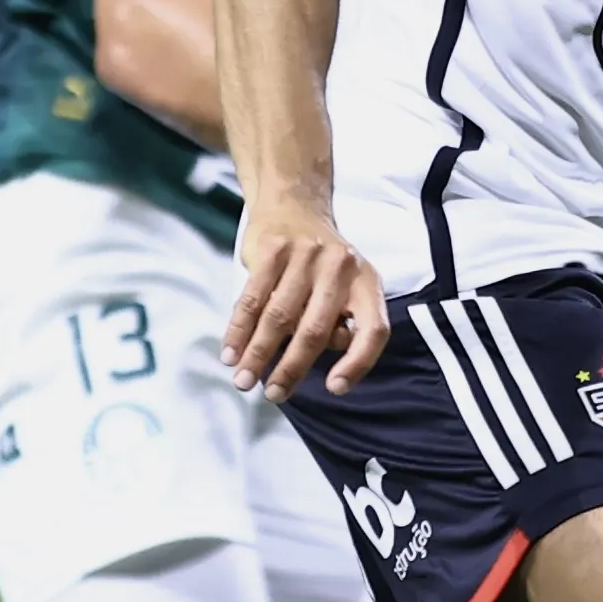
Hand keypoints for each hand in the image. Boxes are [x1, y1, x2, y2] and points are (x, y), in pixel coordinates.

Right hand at [227, 194, 390, 393]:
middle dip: (291, 368)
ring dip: (258, 354)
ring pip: (278, 318)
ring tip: (244, 381)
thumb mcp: (346, 287)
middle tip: (274, 395)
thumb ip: (339, 322)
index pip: (372, 330)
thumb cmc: (321, 264)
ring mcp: (305, 256)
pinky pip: (252, 299)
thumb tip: (314, 366)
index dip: (358, 363)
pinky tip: (230, 353)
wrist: (294, 206)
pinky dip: (239, 330)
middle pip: (316, 330)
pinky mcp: (272, 249)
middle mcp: (341, 267)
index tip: (335, 388)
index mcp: (367, 282)